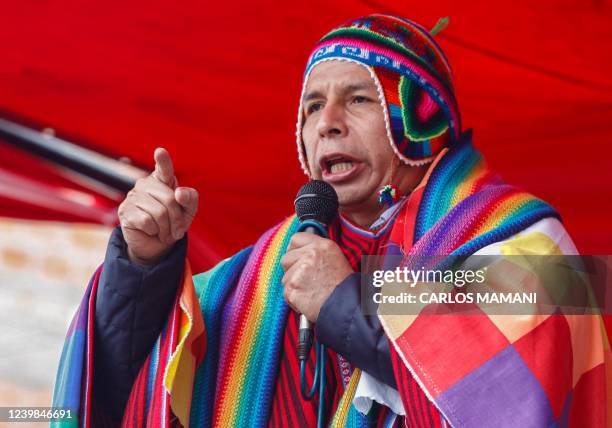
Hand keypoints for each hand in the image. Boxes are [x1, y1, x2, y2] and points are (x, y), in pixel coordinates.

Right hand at [118, 148, 198, 264]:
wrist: (155, 244)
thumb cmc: (173, 223)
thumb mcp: (188, 211)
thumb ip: (190, 199)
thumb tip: (179, 193)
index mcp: (162, 180)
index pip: (164, 169)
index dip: (163, 161)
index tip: (160, 152)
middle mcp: (146, 183)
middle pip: (170, 199)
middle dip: (178, 220)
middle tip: (177, 231)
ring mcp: (133, 196)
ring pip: (159, 213)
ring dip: (166, 229)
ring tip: (164, 232)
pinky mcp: (125, 211)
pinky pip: (147, 222)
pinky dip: (154, 231)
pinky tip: (151, 231)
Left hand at [281, 233, 352, 321]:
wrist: (347, 306)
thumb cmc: (344, 286)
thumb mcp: (336, 258)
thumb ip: (317, 252)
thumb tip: (301, 252)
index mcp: (322, 246)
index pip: (296, 239)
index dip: (294, 250)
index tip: (297, 258)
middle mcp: (310, 255)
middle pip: (286, 258)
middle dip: (292, 270)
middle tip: (305, 280)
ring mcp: (299, 272)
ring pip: (285, 278)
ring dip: (294, 286)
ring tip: (311, 292)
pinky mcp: (293, 288)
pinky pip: (286, 293)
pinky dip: (294, 300)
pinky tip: (308, 301)